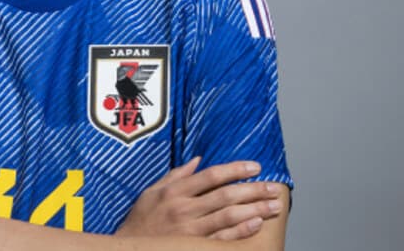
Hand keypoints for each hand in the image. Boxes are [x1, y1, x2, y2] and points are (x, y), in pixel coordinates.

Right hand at [115, 157, 283, 240]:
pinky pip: (222, 238)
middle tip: (274, 187)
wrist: (130, 248)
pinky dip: (240, 232)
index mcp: (175, 191)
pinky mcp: (194, 246)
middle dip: (253, 190)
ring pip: (228, 216)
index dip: (235, 169)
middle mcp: (184, 208)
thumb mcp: (152, 192)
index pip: (211, 175)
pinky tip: (256, 225)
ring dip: (254, 210)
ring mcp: (190, 230)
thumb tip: (198, 161)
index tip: (255, 167)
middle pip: (225, 195)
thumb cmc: (141, 220)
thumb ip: (176, 176)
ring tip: (274, 206)